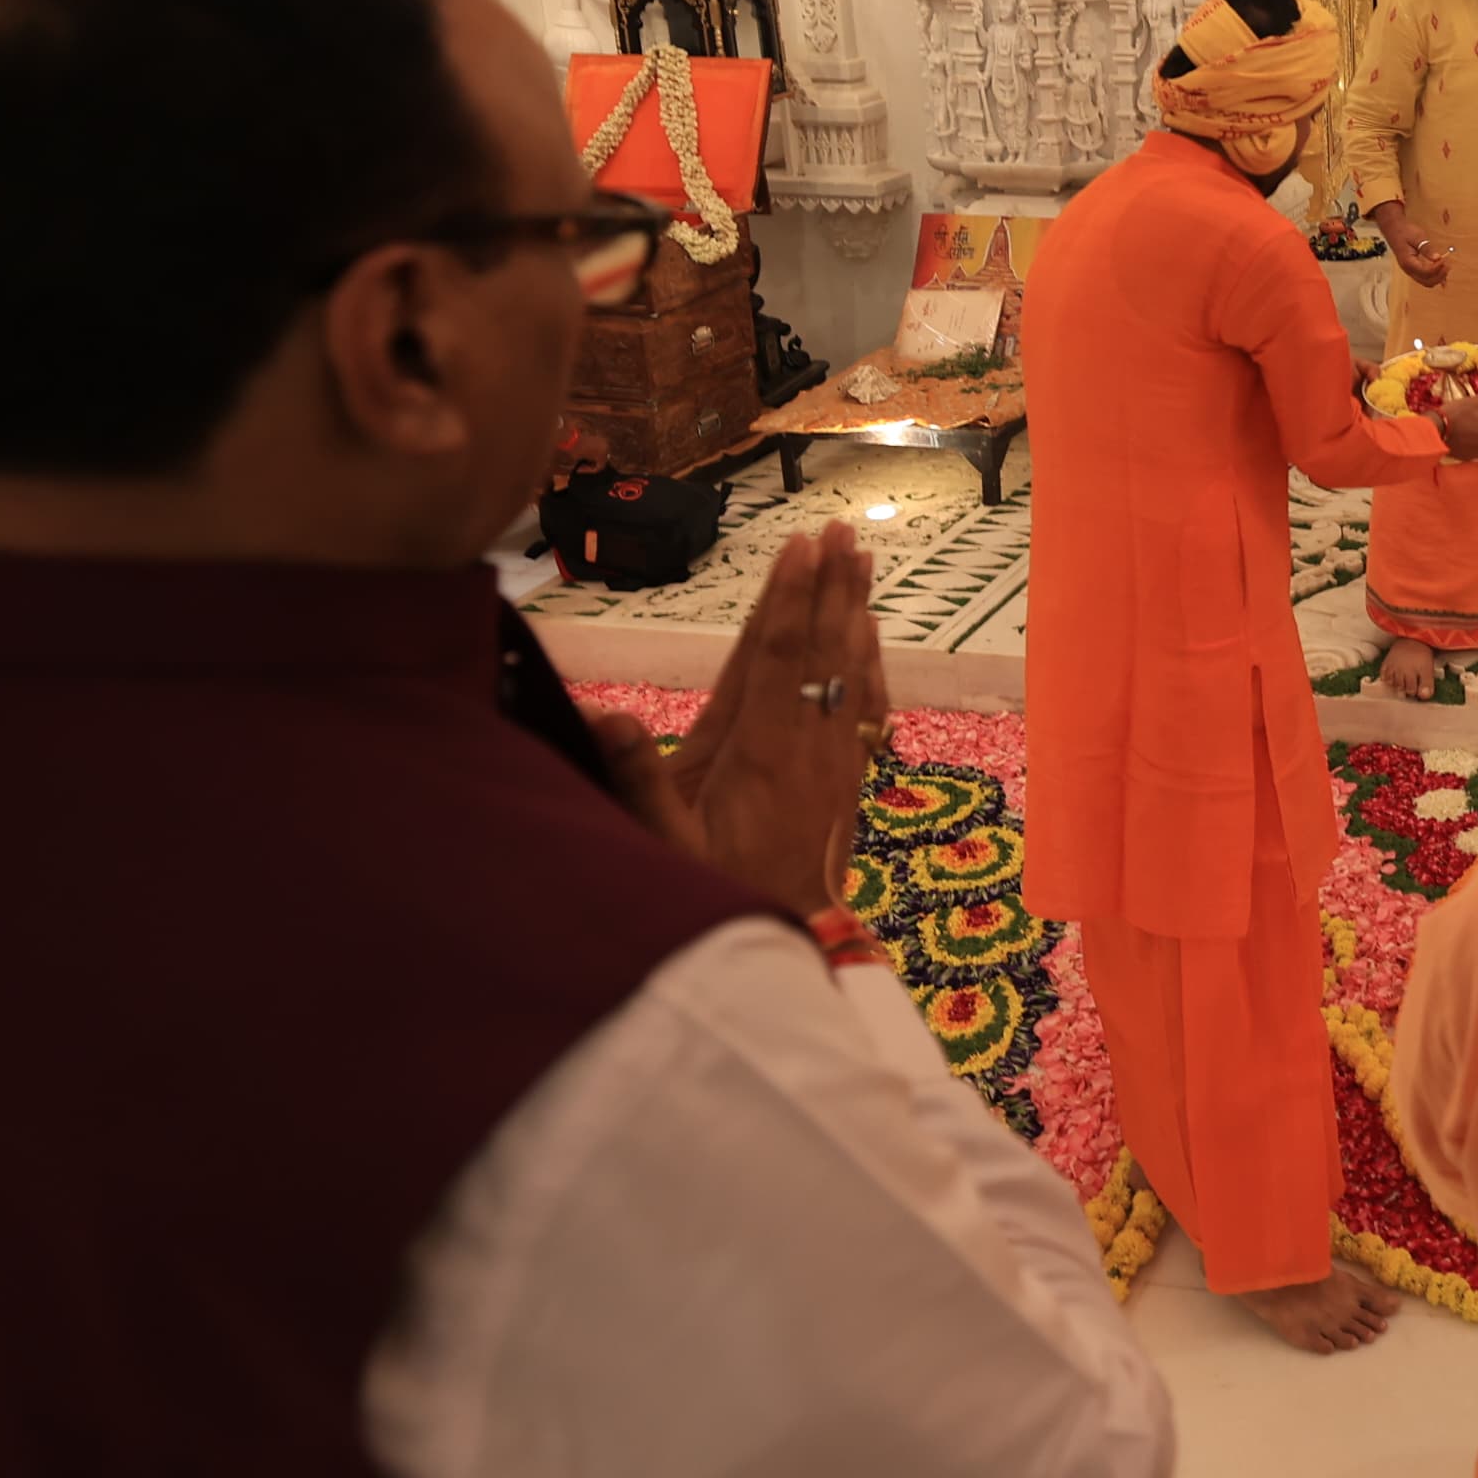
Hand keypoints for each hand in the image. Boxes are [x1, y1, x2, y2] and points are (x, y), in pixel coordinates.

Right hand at [593, 521, 886, 912]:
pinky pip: (865, 708)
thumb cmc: (721, 896)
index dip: (787, 600)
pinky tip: (871, 636)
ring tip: (861, 560)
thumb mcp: (666, 847)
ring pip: (848, 672)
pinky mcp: (847, 781)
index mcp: (761, 755)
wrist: (793, 946)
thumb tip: (607, 715)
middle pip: (820, 652)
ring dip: (853, 612)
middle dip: (828, 586)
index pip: (776, 660)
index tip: (798, 548)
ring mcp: (834, 763)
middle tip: (840, 531)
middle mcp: (807, 749)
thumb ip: (636, 781)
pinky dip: (868, 665)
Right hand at [1373, 198, 1451, 287]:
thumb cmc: (1404, 232)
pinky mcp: (1413, 269)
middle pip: (1427, 281)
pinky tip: (1442, 273)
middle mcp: (1408, 270)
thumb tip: (1437, 258)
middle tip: (1448, 265)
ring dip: (1438, 277)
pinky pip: (1425, 278)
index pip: (1426, 271)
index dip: (1437, 268)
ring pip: (1426, 282)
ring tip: (1445, 266)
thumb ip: (1427, 249)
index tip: (1445, 259)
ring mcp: (1410, 271)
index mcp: (1408, 262)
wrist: (1393, 229)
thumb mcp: (1417, 237)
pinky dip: (1434, 277)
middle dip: (1439, 276)